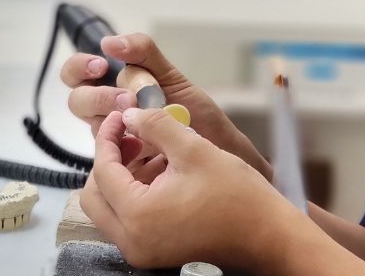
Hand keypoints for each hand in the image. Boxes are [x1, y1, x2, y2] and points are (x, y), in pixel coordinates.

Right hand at [60, 33, 271, 178]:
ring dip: (114, 121)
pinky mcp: (126, 167)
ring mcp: (115, 141)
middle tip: (128, 99)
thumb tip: (108, 42)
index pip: (75, 73)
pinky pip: (112, 160)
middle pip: (78, 101)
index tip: (102, 65)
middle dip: (100, 96)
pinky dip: (127, 150)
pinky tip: (148, 147)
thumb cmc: (196, 113)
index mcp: (114, 86)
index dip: (79, 67)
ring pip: (94, 128)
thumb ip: (144, 54)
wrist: (222, 150)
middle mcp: (108, 113)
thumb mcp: (172, 77)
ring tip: (143, 121)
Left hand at [80, 108, 312, 270]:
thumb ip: (155, 126)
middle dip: (109, 159)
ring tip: (150, 147)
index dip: (108, 137)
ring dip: (122, 175)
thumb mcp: (193, 149)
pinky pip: (129, 219)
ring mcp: (142, 250)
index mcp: (138, 215)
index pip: (102, 171)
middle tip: (131, 134)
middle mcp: (132, 240)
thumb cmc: (237, 194)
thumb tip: (129, 114)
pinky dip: (135, 192)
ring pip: (110, 207)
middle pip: (96, 195)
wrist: (268, 235)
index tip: (121, 115)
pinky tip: (161, 169)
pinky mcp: (154, 251)